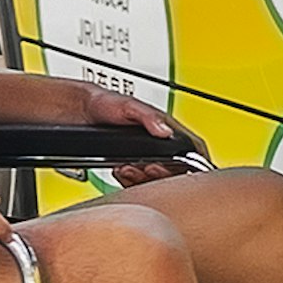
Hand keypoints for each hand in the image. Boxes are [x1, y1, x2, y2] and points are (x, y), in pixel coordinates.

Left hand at [82, 84, 196, 185]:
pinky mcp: (132, 163)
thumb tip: (166, 130)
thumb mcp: (128, 105)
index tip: (196, 171)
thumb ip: (148, 116)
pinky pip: (138, 180)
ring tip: (128, 168)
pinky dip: (130, 180)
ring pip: (156, 177)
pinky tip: (121, 171)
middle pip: (176, 169)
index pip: (193, 147)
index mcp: (165, 127)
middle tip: (147, 168)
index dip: (199, 162)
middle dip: (162, 174)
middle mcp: (159, 141)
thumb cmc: (106, 102)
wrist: (82, 110)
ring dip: (143, 178)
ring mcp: (146, 154)